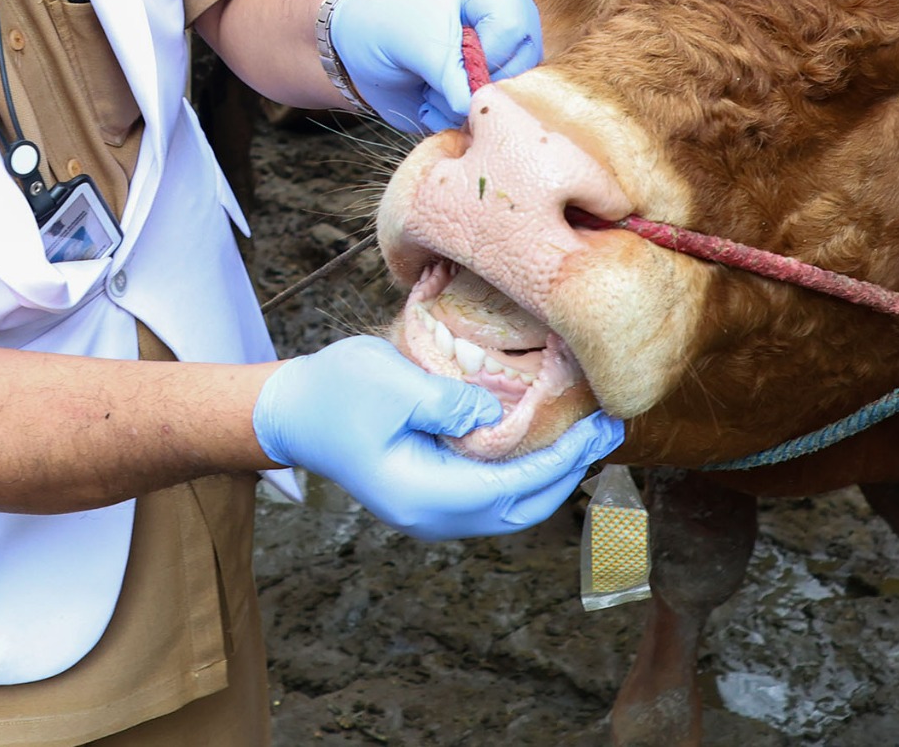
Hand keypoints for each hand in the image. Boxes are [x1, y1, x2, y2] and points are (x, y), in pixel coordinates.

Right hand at [251, 336, 623, 540]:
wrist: (290, 411)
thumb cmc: (334, 392)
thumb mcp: (392, 384)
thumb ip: (450, 403)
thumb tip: (497, 417)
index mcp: (424, 495)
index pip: (512, 488)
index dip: (561, 461)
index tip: (597, 429)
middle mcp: (433, 515)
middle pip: (520, 508)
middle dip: (569, 472)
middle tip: (608, 429)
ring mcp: (431, 508)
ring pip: (509, 505)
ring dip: (551, 473)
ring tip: (586, 435)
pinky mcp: (430, 491)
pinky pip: (491, 491)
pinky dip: (525, 469)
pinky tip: (541, 438)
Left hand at [329, 0, 543, 133]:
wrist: (354, 44)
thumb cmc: (384, 22)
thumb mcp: (416, 42)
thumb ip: (448, 74)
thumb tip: (467, 106)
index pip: (515, 31)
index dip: (485, 54)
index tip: (445, 56)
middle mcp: (509, 24)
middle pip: (521, 68)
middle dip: (472, 84)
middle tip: (433, 78)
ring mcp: (499, 59)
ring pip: (503, 97)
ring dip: (456, 104)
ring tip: (425, 86)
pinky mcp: (482, 89)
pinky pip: (481, 114)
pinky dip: (448, 116)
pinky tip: (425, 99)